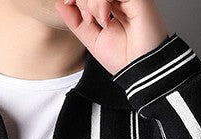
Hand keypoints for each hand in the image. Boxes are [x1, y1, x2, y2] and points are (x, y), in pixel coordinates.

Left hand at [54, 0, 169, 75]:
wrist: (140, 70)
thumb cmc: (123, 59)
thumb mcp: (92, 40)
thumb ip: (76, 21)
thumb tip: (60, 4)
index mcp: (112, 6)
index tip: (68, 3)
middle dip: (83, 0)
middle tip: (90, 19)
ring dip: (91, 1)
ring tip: (99, 20)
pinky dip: (101, 1)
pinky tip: (105, 17)